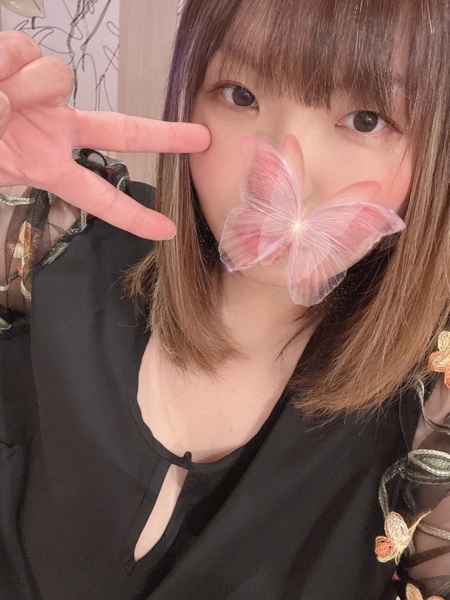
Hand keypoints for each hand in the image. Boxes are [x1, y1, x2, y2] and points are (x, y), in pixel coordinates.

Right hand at [0, 31, 209, 238]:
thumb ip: (5, 154)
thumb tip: (7, 104)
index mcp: (48, 166)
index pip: (99, 196)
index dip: (132, 215)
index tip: (166, 231)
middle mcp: (56, 129)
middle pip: (123, 131)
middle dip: (164, 135)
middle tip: (203, 139)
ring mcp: (44, 94)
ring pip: (60, 77)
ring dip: (22, 87)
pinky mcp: (25, 58)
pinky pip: (29, 53)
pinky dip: (4, 63)